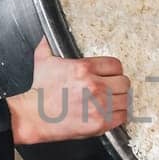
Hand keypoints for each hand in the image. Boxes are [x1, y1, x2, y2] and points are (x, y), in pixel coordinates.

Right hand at [6, 38, 129, 144]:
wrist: (33, 117)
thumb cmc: (39, 92)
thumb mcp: (42, 61)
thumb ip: (48, 45)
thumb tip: (46, 36)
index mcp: (84, 68)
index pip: (116, 65)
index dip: (114, 71)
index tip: (111, 75)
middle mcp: (95, 86)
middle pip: (124, 83)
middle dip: (118, 85)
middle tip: (111, 89)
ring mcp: (99, 105)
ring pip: (125, 100)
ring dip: (119, 101)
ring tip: (111, 102)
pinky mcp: (99, 123)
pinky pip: (122, 117)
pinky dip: (118, 116)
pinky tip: (110, 114)